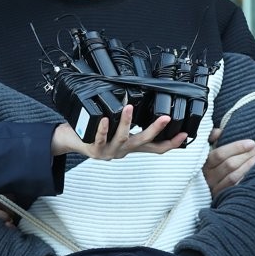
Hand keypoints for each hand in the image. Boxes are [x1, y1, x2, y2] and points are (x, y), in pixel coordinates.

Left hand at [51, 105, 187, 160]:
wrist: (70, 142)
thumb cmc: (92, 133)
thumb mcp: (114, 130)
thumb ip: (127, 122)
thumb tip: (140, 103)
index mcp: (130, 147)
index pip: (155, 148)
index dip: (171, 143)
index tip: (185, 135)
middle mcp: (122, 151)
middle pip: (144, 143)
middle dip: (156, 130)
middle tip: (167, 118)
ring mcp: (109, 152)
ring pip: (122, 138)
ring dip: (127, 122)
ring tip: (129, 108)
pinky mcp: (95, 150)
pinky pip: (101, 139)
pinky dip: (104, 129)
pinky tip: (106, 120)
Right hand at [203, 133, 254, 196]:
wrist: (204, 187)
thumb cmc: (211, 163)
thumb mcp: (208, 149)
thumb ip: (211, 138)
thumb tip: (220, 132)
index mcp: (204, 162)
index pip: (220, 154)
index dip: (236, 147)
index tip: (251, 142)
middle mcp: (208, 176)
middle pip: (229, 164)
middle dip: (247, 154)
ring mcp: (214, 188)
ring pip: (234, 177)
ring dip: (249, 166)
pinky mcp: (222, 197)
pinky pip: (236, 188)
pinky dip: (246, 179)